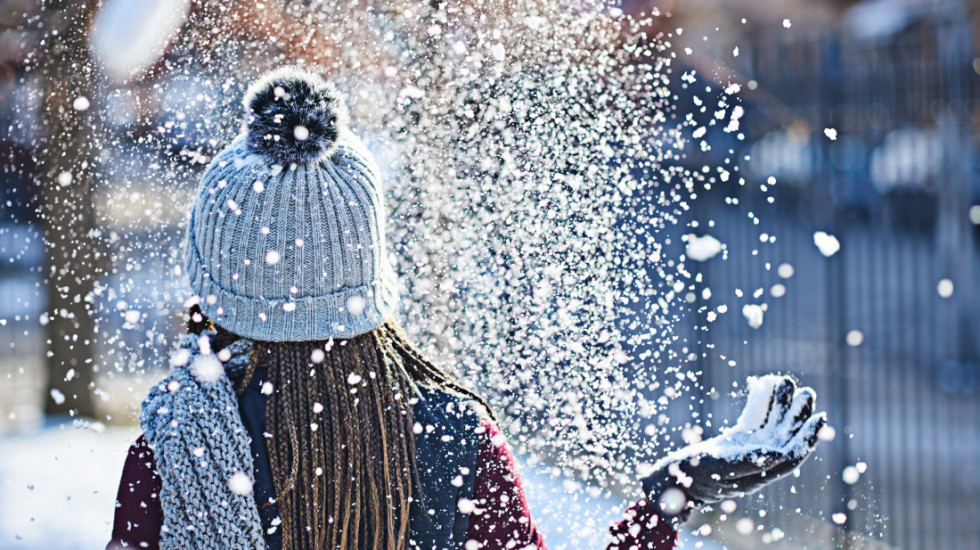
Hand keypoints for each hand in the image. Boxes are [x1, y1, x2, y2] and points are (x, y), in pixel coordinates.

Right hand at [642, 374, 826, 519]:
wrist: (672, 477)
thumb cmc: (694, 475)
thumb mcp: (721, 468)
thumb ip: (749, 462)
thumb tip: (779, 453)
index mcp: (761, 472)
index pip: (792, 455)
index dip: (808, 437)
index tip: (820, 417)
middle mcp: (759, 461)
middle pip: (785, 436)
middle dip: (797, 415)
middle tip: (807, 392)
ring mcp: (748, 449)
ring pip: (771, 423)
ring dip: (781, 404)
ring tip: (786, 381)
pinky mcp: (736, 439)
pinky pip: (753, 418)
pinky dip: (759, 402)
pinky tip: (763, 383)